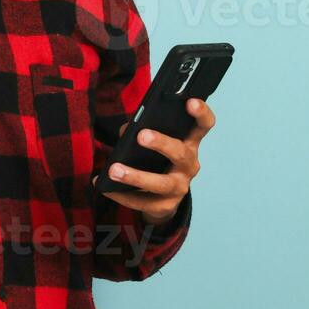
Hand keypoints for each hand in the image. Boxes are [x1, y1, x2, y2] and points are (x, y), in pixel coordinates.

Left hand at [92, 99, 215, 224]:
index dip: (201, 113)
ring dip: (136, 176)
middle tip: (141, 135)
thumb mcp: (152, 142)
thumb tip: (127, 129)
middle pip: (180, 153)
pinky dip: (122, 195)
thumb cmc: (156, 160)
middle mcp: (189, 165)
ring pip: (161, 183)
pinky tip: (105, 188)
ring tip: (114, 170)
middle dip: (161, 143)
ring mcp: (180, 188)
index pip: (203, 126)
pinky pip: (143, 202)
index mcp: (189, 143)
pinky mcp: (166, 206)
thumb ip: (140, 129)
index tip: (190, 101)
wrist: (162, 199)